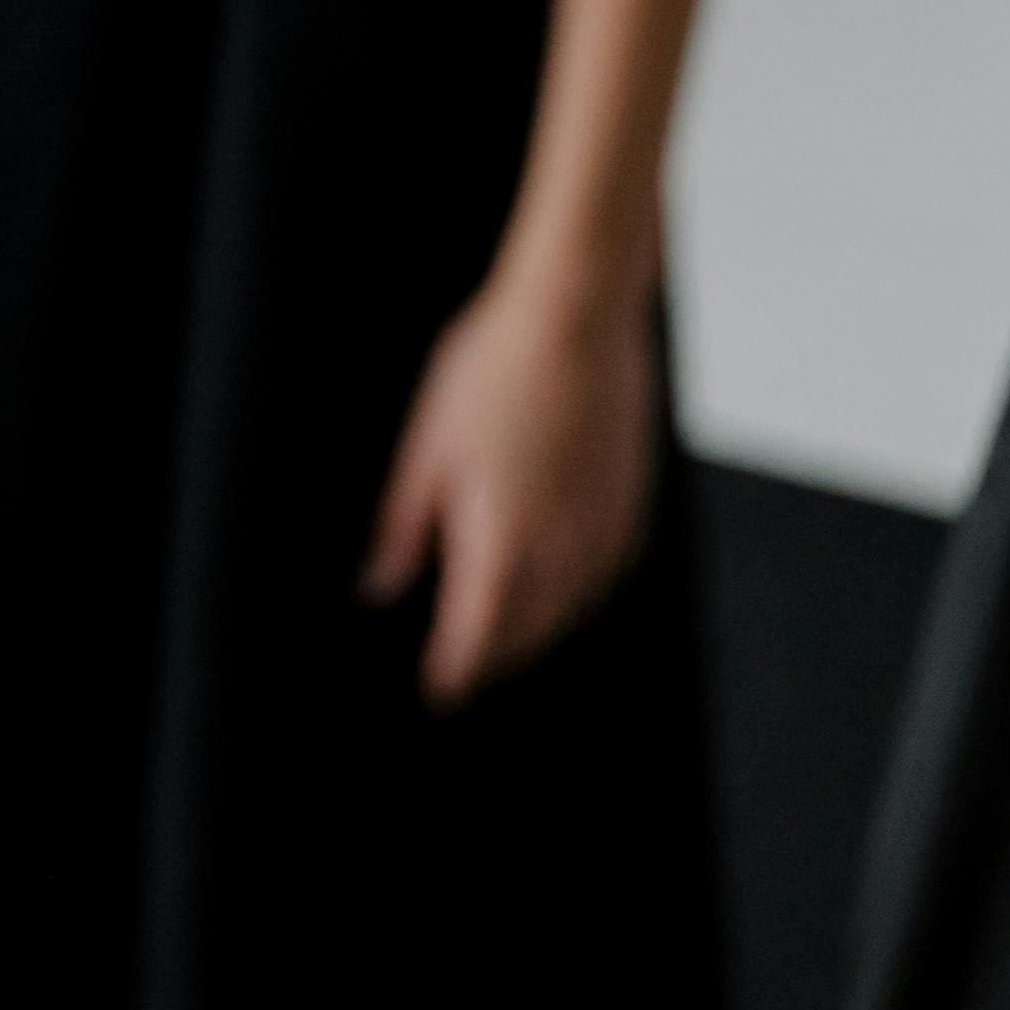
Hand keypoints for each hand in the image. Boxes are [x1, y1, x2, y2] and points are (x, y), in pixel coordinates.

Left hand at [362, 250, 658, 705]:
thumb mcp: (425, 448)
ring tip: (507, 638)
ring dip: (535, 632)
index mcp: (500, 541)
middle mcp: (558, 549)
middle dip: (492, 657)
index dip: (453, 672)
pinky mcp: (629, 505)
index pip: (475, 638)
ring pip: (569, 611)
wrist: (575, 317)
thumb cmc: (492, 371)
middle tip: (465, 670)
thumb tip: (380, 585)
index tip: (437, 692)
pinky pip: (602, 576)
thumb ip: (404, 528)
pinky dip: (576, 595)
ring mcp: (600, 528)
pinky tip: (561, 588)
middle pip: (525, 634)